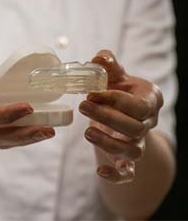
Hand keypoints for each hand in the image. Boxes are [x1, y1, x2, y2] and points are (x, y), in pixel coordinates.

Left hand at [79, 50, 162, 182]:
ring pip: (131, 151)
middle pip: (134, 127)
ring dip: (109, 143)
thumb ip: (108, 64)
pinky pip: (128, 173)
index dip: (115, 100)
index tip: (91, 93)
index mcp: (150, 101)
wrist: (124, 112)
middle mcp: (148, 124)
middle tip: (83, 106)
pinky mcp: (127, 159)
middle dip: (107, 117)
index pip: (138, 105)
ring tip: (87, 131)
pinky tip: (100, 171)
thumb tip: (98, 57)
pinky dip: (116, 175)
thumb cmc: (119, 90)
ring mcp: (139, 143)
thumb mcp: (115, 74)